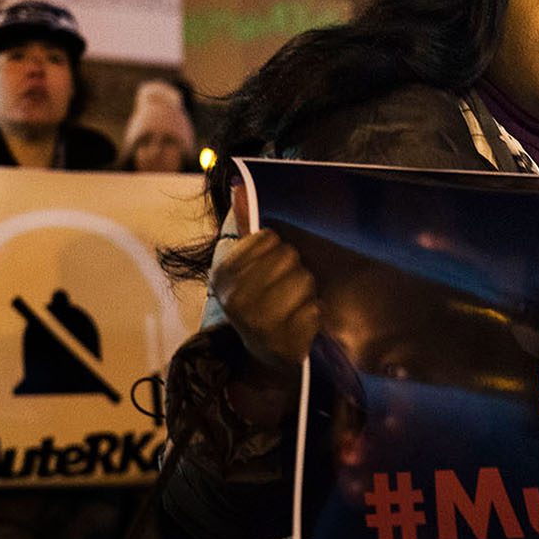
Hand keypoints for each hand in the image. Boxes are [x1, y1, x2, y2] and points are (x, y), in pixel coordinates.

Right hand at [212, 229, 320, 375]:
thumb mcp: (245, 265)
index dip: (276, 246)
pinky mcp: (285, 345)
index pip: (268, 236)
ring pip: (305, 280)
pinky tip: (301, 320)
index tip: (270, 263)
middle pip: (289, 256)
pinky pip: (316, 309)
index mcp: (222, 276)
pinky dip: (315, 312)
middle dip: (294, 267)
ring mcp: (260, 325)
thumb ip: (244, 225)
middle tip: (285, 284)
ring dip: (306, 289)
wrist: (265, 351)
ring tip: (294, 302)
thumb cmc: (258, 297)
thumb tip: (239, 186)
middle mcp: (236, 300)